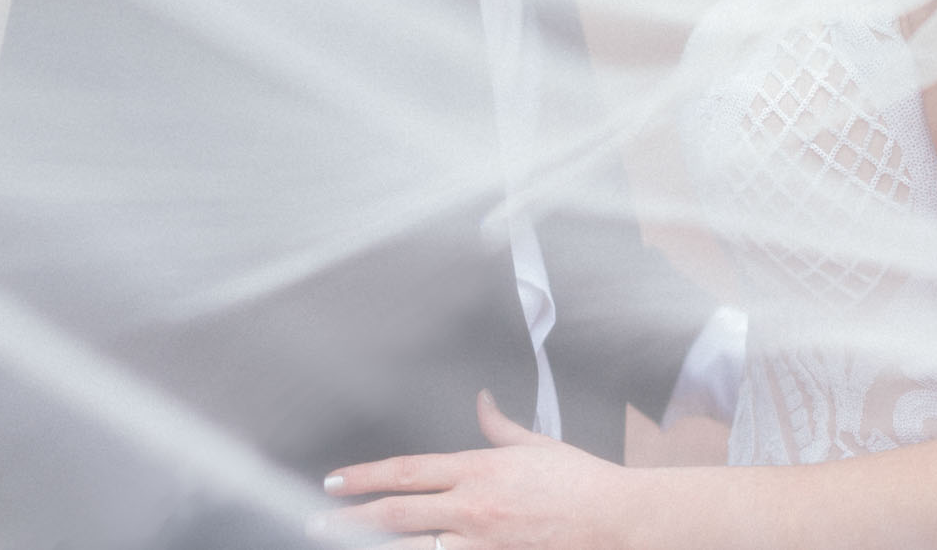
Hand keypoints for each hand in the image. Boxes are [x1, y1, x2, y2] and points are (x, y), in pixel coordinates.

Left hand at [314, 392, 637, 549]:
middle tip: (318, 522)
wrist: (618, 521)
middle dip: (352, 519)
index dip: (365, 476)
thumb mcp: (537, 445)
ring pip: (412, 549)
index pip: (407, 470)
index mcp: (479, 469)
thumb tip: (482, 401)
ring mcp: (482, 544)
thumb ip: (500, 427)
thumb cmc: (582, 483)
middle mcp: (472, 507)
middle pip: (397, 514)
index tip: (335, 482)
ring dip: (376, 546)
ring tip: (343, 545)